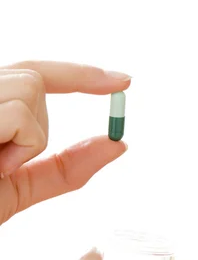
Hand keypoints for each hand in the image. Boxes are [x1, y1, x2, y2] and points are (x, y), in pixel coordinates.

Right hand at [0, 60, 129, 224]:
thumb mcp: (19, 187)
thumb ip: (66, 166)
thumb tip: (117, 144)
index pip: (36, 72)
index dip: (82, 74)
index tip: (123, 81)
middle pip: (36, 80)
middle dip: (36, 126)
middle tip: (0, 164)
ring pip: (31, 90)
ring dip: (24, 140)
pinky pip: (20, 115)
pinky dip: (18, 146)